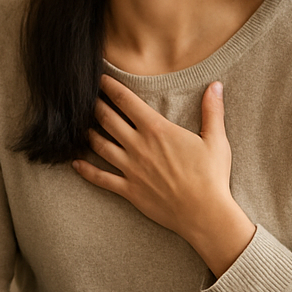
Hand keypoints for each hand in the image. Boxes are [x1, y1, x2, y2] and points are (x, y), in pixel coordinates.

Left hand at [73, 75, 254, 275]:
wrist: (204, 213)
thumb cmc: (212, 176)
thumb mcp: (216, 139)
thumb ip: (212, 110)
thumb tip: (216, 85)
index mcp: (157, 130)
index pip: (127, 101)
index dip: (110, 87)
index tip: (101, 78)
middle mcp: (138, 146)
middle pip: (107, 119)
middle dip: (94, 105)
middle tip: (84, 96)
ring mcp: (131, 168)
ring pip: (100, 145)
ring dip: (88, 133)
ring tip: (80, 124)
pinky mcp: (128, 190)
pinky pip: (101, 178)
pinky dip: (86, 170)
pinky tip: (75, 163)